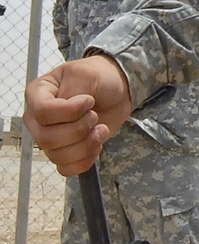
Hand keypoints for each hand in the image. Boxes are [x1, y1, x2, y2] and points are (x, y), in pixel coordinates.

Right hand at [24, 55, 132, 173]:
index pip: (42, 112)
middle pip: (46, 138)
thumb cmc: (97, 77)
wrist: (115, 91)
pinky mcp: (64, 152)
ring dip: (85, 145)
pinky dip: (85, 160)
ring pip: (57, 156)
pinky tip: (96, 144)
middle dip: (79, 130)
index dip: (69, 112)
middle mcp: (37, 118)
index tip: (89, 101)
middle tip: (95, 116)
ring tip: (101, 129)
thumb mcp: (85, 74)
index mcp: (37, 94)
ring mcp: (49, 137)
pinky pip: (66, 168)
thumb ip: (73, 91)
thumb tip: (68, 111)